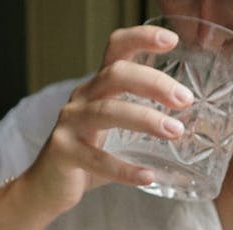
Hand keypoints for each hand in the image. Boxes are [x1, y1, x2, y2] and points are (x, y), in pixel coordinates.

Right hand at [22, 23, 194, 216]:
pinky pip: (98, 160)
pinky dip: (126, 170)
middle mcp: (81, 99)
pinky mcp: (63, 153)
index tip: (172, 41)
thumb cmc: (85, 160)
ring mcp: (69, 125)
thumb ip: (139, 123)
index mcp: (95, 88)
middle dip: (154, 83)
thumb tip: (187, 126)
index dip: (142, 38)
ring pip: (109, 111)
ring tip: (175, 131)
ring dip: (146, 119)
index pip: (116, 48)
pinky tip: (147, 176)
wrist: (45, 189)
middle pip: (117, 75)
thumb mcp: (113, 134)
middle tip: (184, 99)